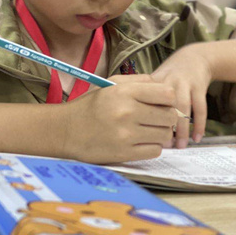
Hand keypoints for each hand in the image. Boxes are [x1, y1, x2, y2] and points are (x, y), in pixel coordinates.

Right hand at [61, 74, 177, 163]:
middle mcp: (127, 112)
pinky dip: (152, 147)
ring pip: (165, 135)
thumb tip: (164, 87)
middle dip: (166, 117)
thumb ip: (139, 81)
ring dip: (160, 134)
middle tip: (156, 118)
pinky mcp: (124, 153)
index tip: (161, 103)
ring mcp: (126, 134)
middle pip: (169, 116)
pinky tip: (141, 142)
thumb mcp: (111, 84)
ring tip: (148, 130)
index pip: (167, 94)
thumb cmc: (91, 106)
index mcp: (124, 92)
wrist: (66, 131)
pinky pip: (155, 151)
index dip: (168, 99)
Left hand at [151, 44, 211, 148]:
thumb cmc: (170, 75)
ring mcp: (185, 83)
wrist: (194, 58)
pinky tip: (196, 138)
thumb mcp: (155, 80)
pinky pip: (200, 108)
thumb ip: (143, 97)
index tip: (144, 137)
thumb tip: (133, 123)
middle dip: (165, 127)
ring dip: (182, 129)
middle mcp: (168, 81)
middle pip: (165, 105)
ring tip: (180, 146)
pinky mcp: (199, 87)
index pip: (147, 101)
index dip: (146, 119)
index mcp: (154, 82)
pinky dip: (199, 124)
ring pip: (183, 108)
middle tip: (163, 145)